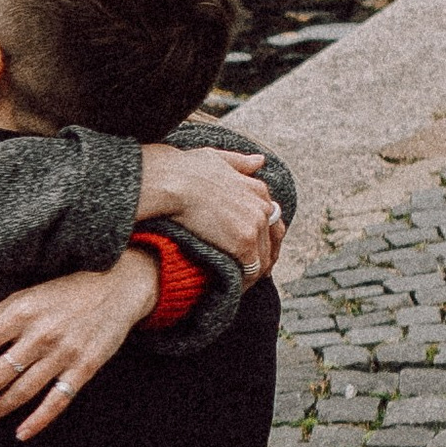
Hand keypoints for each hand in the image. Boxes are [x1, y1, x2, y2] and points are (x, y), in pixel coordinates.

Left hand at [0, 248, 162, 438]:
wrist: (118, 288)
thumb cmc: (65, 291)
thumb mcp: (25, 296)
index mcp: (21, 312)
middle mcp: (40, 335)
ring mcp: (64, 354)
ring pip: (23, 390)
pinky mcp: (84, 368)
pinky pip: (57, 401)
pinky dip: (38, 420)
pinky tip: (21, 433)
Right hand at [136, 142, 285, 279]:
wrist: (172, 182)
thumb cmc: (185, 169)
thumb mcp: (217, 158)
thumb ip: (240, 162)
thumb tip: (259, 161)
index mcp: (257, 188)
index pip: (271, 217)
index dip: (264, 235)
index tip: (254, 247)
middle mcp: (262, 207)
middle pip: (273, 240)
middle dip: (265, 256)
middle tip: (254, 271)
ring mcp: (255, 226)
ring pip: (264, 258)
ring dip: (255, 273)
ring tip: (242, 284)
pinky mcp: (244, 243)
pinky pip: (251, 270)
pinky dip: (245, 281)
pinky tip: (235, 287)